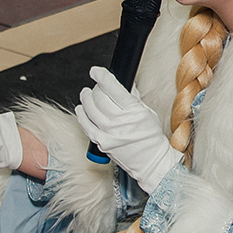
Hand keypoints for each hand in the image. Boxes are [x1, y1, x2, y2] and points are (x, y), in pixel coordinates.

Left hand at [74, 66, 180, 194]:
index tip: (95, 70)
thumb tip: (124, 82)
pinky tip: (81, 109)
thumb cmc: (151, 138)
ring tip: (86, 94)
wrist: (151, 162)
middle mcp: (120, 122)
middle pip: (99, 98)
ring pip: (90, 109)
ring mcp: (109, 133)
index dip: (102, 76)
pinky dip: (81, 115)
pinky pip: (86, 125)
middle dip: (95, 88)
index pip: (113, 89)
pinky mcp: (102, 143)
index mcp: (134, 111)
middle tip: (95, 86)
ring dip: (86, 98)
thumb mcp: (148, 113)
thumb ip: (134, 98)